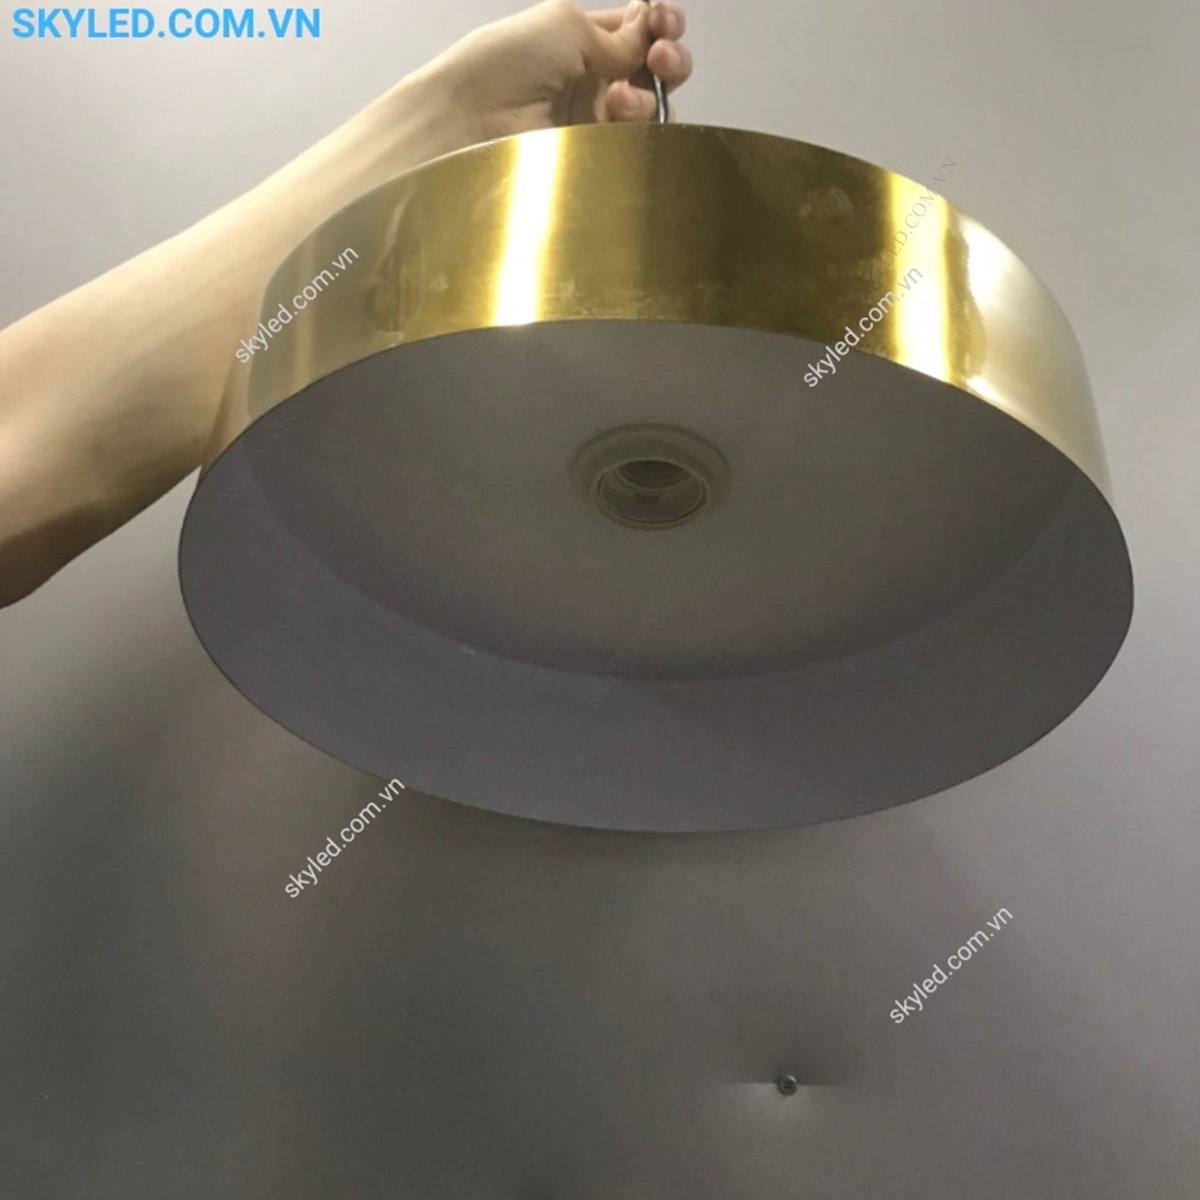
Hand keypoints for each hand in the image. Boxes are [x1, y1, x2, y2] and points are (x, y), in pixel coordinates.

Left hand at [444, 0, 692, 149]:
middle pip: (652, 69)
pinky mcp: (594, 154)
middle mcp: (592, 79)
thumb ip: (615, 34)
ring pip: (650, 107)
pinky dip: (638, 123)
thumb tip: (648, 39)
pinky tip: (619, 111)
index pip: (637, 30)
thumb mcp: (564, 24)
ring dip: (649, 94)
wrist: (472, 120)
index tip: (664, 20)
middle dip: (669, 56)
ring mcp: (594, 120)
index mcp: (582, 40)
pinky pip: (634, 142)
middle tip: (662, 54)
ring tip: (622, 96)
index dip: (659, 23)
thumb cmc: (505, 62)